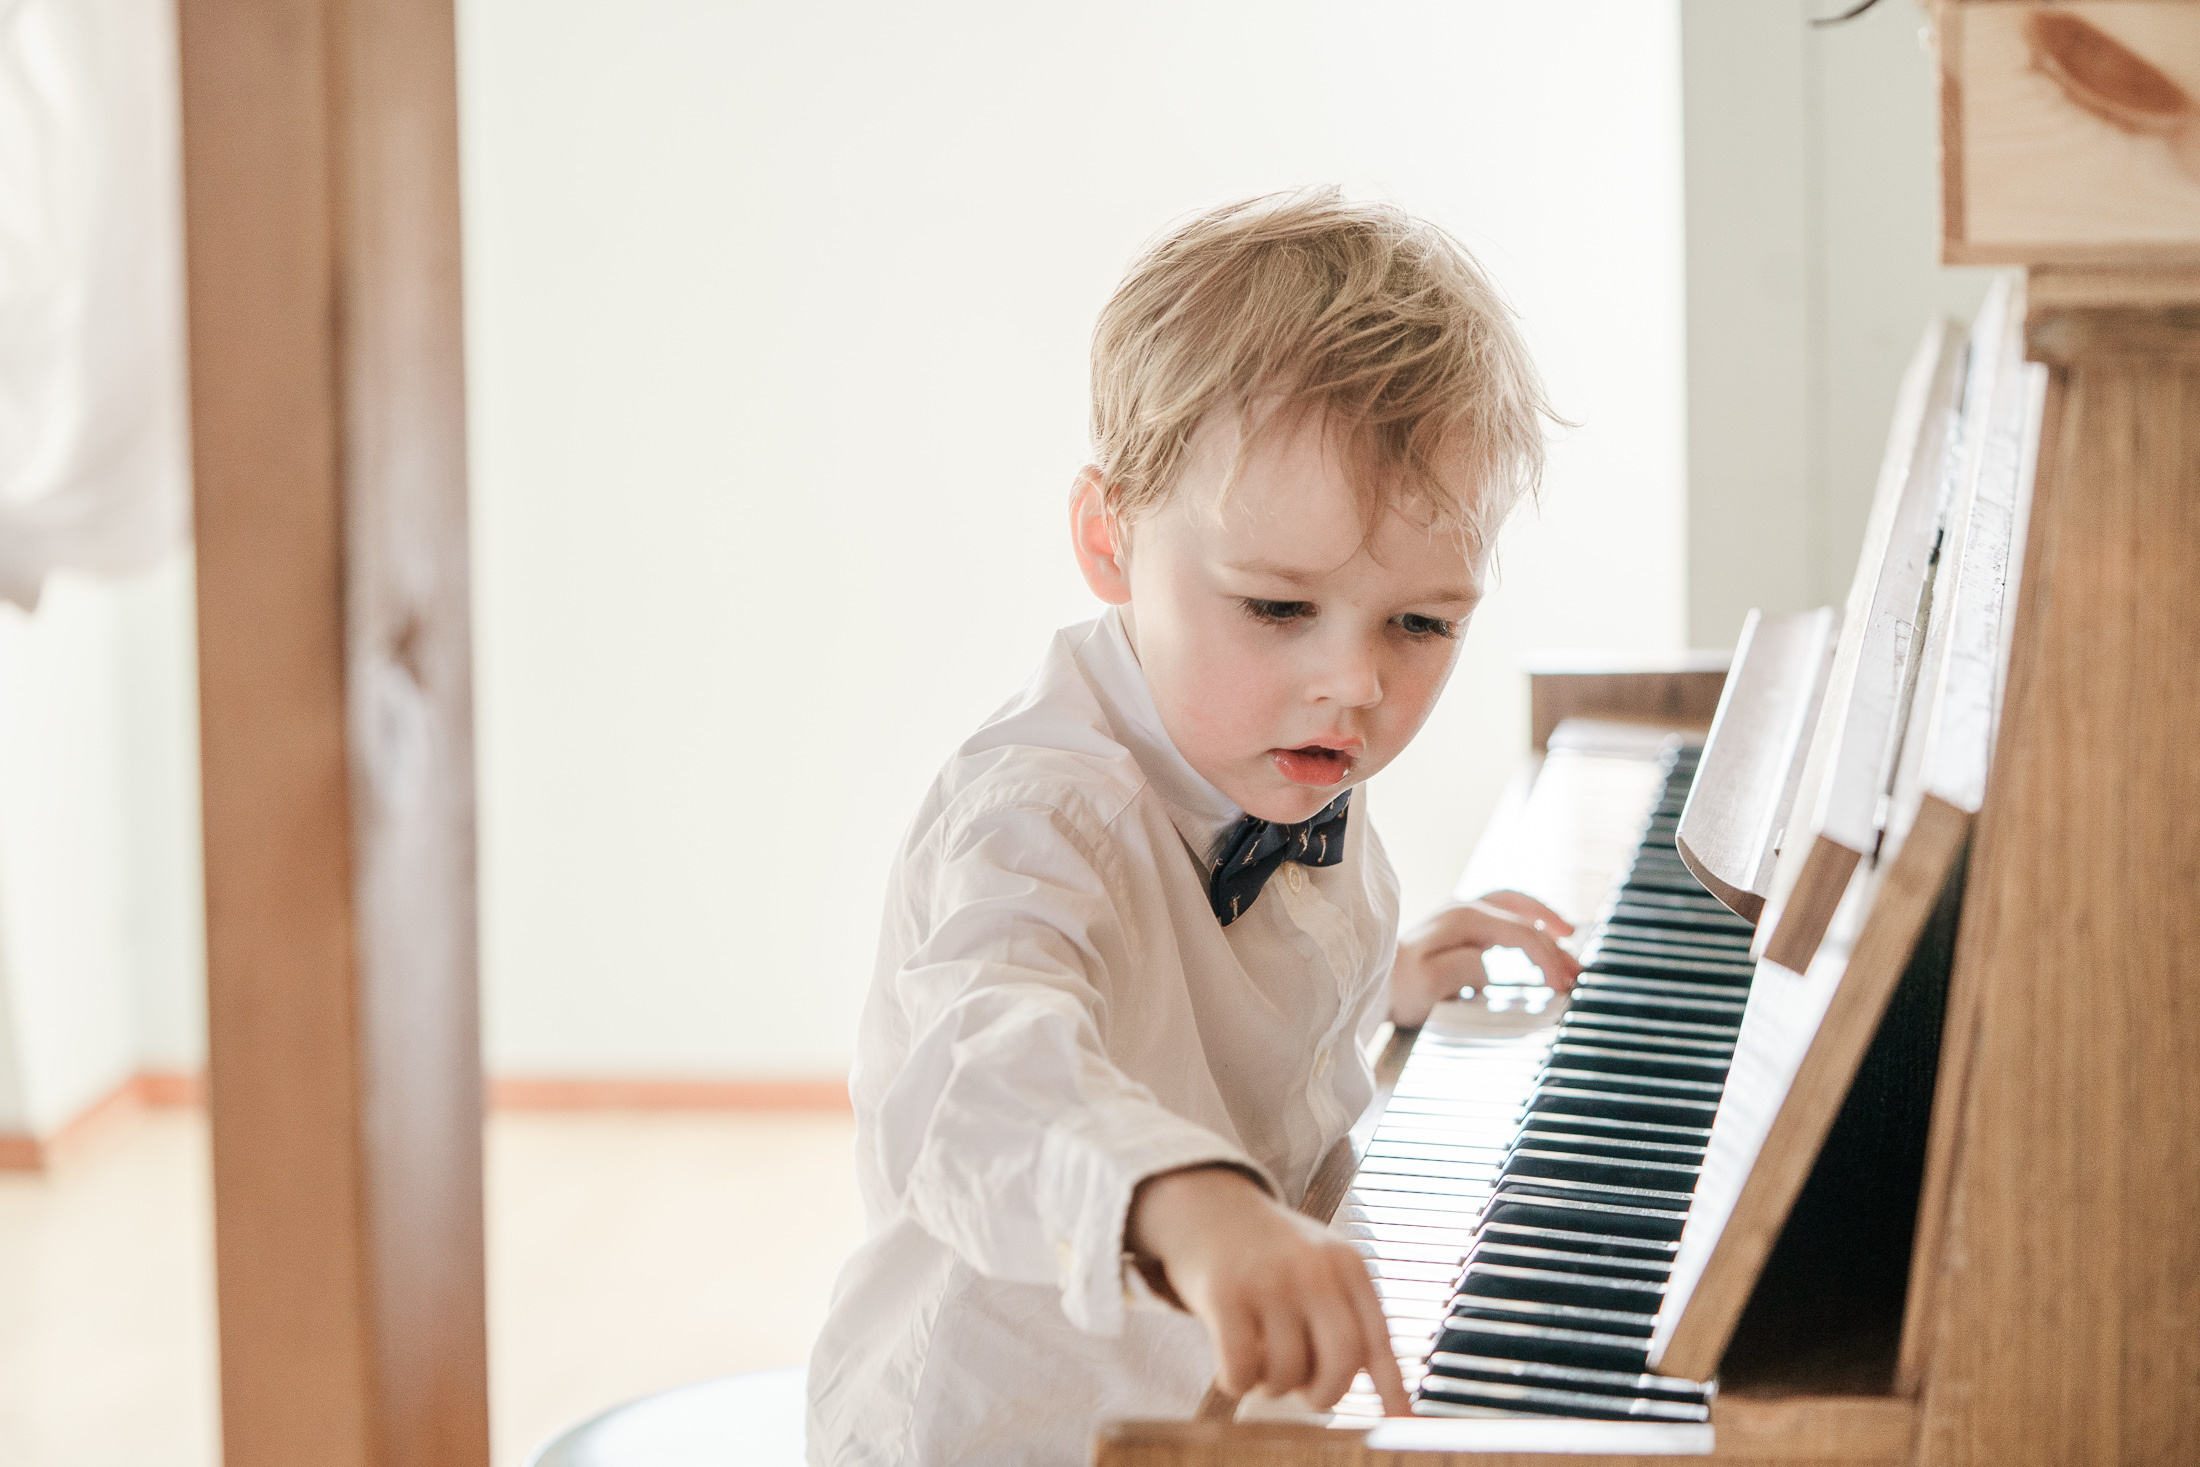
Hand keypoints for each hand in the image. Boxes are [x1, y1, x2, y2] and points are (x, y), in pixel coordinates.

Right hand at [1127, 1166, 1410, 1415]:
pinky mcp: (1223, 1293)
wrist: (1207, 1205)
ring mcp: (1268, 1279)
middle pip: (1341, 1361)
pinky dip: (1237, 1383)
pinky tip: (1233, 1369)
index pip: (1377, 1339)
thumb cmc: (1269, 1252)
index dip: (1392, 1388)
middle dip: (1325, 1394)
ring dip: (1273, 1386)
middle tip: (1307, 1394)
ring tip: (1262, 1364)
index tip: (1402, 1422)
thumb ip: (1347, 1315)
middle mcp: (1313, 1269)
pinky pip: (1241, 1369)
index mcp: (1346, 1265)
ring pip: (1287, 1372)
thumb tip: (1377, 1393)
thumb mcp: (1320, 1264)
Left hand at [1390, 890, 1580, 1026]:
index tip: (1561, 985)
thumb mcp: (1427, 983)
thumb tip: (1489, 964)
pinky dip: (1526, 926)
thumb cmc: (1393, 987)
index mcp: (1462, 919)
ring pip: (1513, 909)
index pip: (1520, 931)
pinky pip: (1501, 918)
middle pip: (1522, 910)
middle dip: (1553, 934)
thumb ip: (1464, 968)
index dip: (1546, 956)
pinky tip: (1535, 942)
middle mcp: (1462, 910)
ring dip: (1543, 924)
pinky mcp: (1456, 931)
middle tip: (1575, 964)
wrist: (1364, 987)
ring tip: (1568, 945)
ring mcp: (1459, 917)